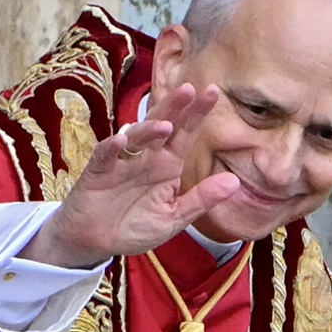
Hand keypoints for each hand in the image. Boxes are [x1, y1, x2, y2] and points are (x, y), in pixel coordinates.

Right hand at [20, 83, 241, 268]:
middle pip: (162, 124)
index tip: (213, 91)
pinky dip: (112, 147)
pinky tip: (121, 140)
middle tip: (190, 89)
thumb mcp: (173, 217)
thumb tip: (235, 182)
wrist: (95, 242)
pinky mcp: (98, 172)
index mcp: (167, 164)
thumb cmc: (134, 226)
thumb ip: (201, 199)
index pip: (185, 132)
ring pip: (136, 136)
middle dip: (175, 107)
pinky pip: (105, 155)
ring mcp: (122, 161)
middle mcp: (146, 157)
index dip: (197, 112)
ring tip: (165, 125)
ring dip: (149, 129)